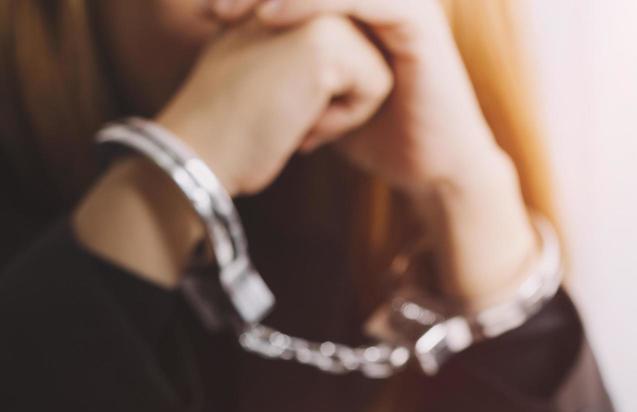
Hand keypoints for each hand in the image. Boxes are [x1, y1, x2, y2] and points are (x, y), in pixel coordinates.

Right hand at [74, 14, 392, 284]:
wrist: (195, 151)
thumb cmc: (228, 122)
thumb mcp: (268, 64)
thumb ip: (302, 42)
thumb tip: (344, 59)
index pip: (341, 48)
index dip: (322, 86)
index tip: (267, 96)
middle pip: (365, 51)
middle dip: (335, 93)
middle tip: (278, 108)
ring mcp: (310, 5)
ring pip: (375, 67)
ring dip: (340, 108)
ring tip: (286, 110)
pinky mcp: (326, 38)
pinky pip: (376, 86)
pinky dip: (343, 118)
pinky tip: (296, 119)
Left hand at [211, 0, 499, 193]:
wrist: (432, 170)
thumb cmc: (377, 133)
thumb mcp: (318, 88)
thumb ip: (289, 57)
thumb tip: (229, 46)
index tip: (204, 14)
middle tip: (210, 10)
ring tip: (229, 13)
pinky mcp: (416, 17)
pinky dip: (308, 1)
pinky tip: (269, 18)